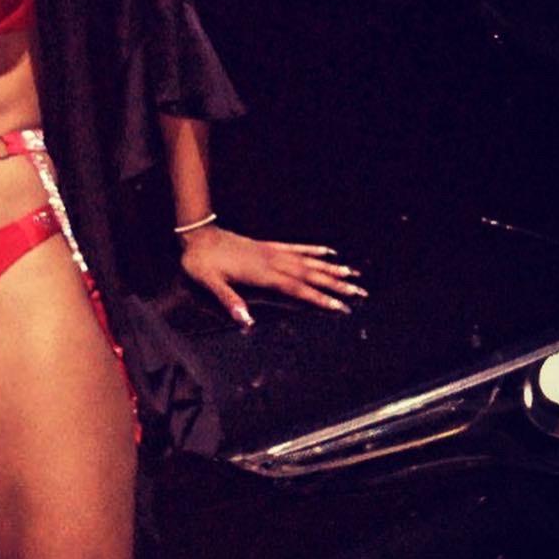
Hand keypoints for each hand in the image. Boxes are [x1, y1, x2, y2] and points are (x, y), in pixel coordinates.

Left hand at [178, 224, 366, 326]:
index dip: (319, 299)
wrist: (197, 235)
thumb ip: (229, 301)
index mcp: (262, 275)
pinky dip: (313, 250)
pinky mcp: (268, 245)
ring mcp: (272, 252)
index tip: (340, 307)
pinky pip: (296, 248)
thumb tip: (246, 323)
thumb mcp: (209, 283)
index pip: (297, 289)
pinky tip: (328, 252)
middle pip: (310, 276)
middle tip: (360, 293)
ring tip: (354, 275)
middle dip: (336, 286)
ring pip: (308, 262)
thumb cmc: (201, 263)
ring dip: (331, 269)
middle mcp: (273, 262)